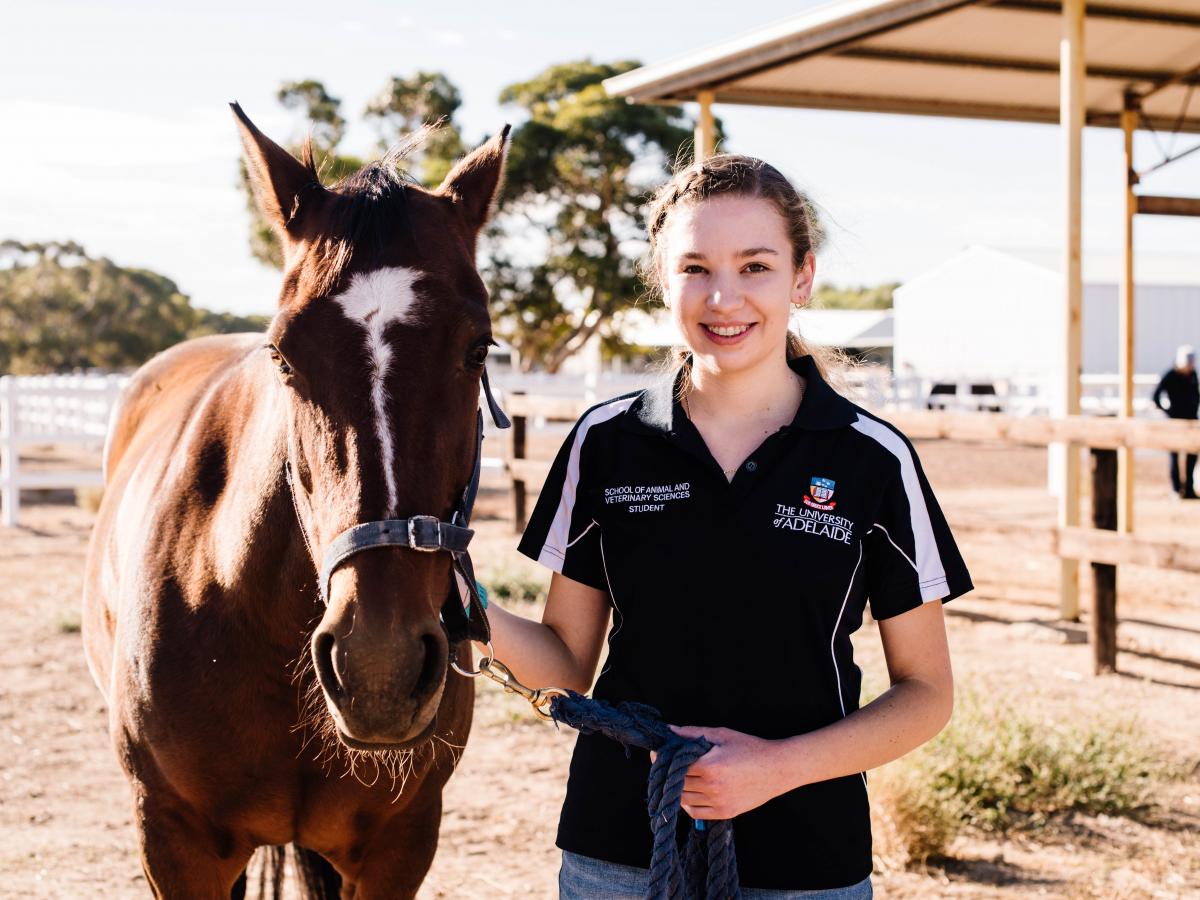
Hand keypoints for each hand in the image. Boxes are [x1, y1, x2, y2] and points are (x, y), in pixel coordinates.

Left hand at [667, 725, 791, 820]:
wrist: (778, 769)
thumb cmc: (750, 748)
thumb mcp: (722, 735)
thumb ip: (693, 734)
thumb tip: (669, 731)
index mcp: (710, 766)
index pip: (675, 766)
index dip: (663, 758)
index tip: (658, 753)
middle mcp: (713, 787)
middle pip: (676, 783)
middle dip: (667, 773)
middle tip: (665, 764)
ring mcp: (719, 802)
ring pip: (683, 799)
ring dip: (675, 788)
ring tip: (676, 777)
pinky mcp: (725, 812)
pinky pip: (696, 812)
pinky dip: (687, 804)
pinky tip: (689, 792)